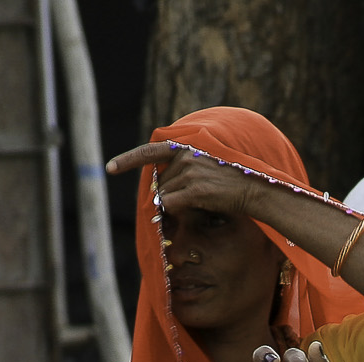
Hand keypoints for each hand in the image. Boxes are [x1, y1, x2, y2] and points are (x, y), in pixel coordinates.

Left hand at [107, 141, 257, 219]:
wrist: (255, 192)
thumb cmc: (232, 187)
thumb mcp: (205, 171)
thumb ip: (181, 174)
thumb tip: (158, 194)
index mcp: (186, 148)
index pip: (150, 152)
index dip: (127, 160)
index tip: (109, 169)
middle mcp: (185, 156)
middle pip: (159, 183)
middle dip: (166, 197)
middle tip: (190, 202)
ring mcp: (189, 172)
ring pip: (164, 195)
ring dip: (175, 206)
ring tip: (202, 202)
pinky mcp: (195, 189)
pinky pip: (171, 204)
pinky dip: (177, 211)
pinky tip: (197, 208)